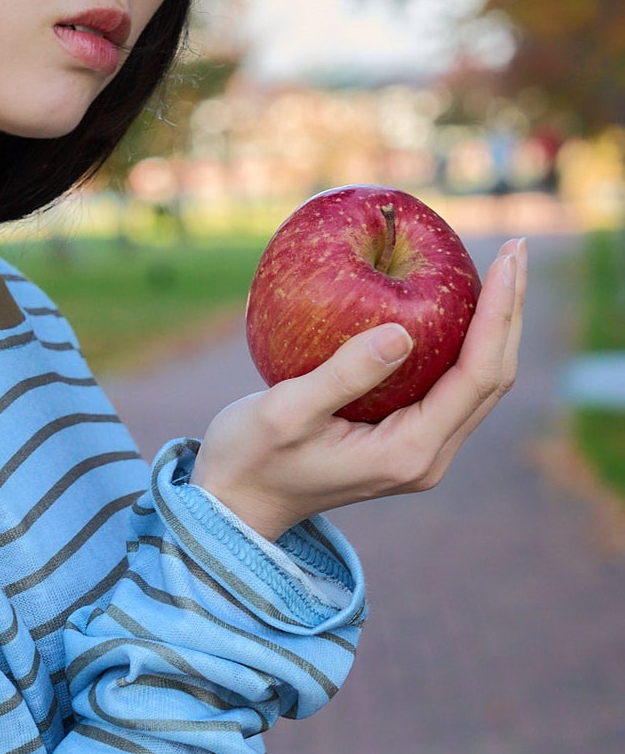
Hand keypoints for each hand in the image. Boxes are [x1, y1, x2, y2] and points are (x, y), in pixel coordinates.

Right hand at [190, 237, 527, 541]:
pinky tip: (455, 303)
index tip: (506, 258)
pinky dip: (465, 341)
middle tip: (517, 248)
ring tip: (500, 269)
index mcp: (409, 451)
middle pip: (494, 377)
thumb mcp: (286, 410)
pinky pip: (452, 385)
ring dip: (495, 325)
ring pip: (479, 382)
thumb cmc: (251, 457)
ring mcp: (421, 452)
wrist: (236, 504)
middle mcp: (428, 457)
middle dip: (509, 311)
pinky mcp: (407, 442)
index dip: (498, 313)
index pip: (477, 375)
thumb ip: (345, 375)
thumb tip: (402, 331)